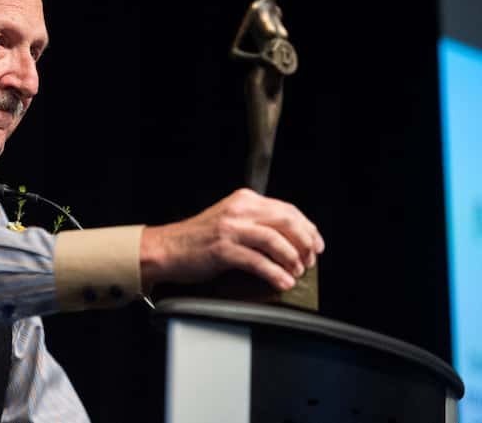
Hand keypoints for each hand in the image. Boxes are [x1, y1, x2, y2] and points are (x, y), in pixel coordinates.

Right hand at [139, 188, 323, 291]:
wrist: (166, 249)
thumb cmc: (197, 240)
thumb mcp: (229, 221)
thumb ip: (255, 223)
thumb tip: (290, 241)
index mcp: (243, 200)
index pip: (287, 210)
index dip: (307, 228)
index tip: (316, 245)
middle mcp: (238, 210)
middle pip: (286, 221)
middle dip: (305, 243)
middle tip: (310, 261)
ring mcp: (230, 229)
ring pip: (275, 240)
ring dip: (292, 259)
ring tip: (297, 272)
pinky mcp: (223, 249)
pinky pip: (258, 261)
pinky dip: (275, 273)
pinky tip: (282, 282)